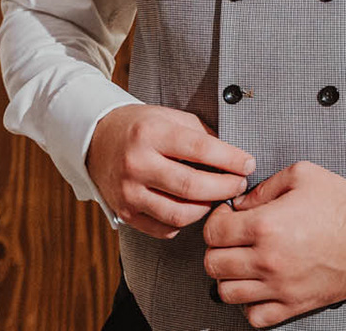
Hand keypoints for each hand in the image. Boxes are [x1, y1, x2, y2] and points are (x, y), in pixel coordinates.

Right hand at [85, 104, 254, 238]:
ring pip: (179, 214)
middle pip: (192, 186)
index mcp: (151, 133)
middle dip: (224, 188)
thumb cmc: (141, 127)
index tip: (248, 164)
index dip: (230, 159)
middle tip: (239, 185)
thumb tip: (233, 156)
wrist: (97, 141)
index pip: (200, 149)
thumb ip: (200, 135)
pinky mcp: (125, 213)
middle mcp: (137, 163)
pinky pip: (164, 228)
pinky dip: (184, 222)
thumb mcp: (170, 117)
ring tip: (217, 197)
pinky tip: (192, 208)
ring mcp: (129, 192)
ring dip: (206, 209)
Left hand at [202, 161, 345, 327]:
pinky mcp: (293, 305)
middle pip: (214, 264)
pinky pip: (254, 317)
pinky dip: (249, 305)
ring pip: (227, 293)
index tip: (225, 219)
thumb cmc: (342, 205)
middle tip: (232, 241)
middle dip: (218, 249)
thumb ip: (264, 187)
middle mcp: (267, 259)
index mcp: (266, 225)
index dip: (215, 221)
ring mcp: (279, 287)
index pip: (213, 231)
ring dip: (230, 278)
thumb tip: (240, 204)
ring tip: (243, 264)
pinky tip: (258, 288)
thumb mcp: (301, 174)